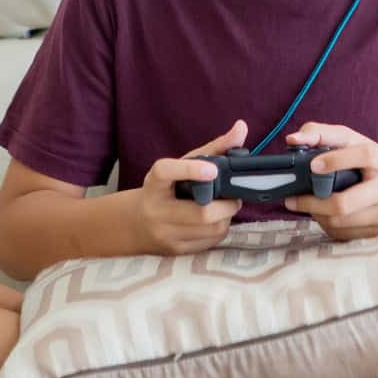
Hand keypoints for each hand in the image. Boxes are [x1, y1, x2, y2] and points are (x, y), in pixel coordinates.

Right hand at [134, 119, 246, 255]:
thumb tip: (242, 127)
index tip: (212, 169)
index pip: (166, 172)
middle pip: (201, 212)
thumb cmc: (166, 189)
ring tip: (224, 207)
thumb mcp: (182, 165)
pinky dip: (219, 229)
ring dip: (226, 217)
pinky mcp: (175, 250)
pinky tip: (214, 221)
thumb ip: (214, 147)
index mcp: (155, 183)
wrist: (136, 224)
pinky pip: (210, 241)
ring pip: (211, 229)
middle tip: (233, 196)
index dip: (191, 170)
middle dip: (227, 204)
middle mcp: (156, 209)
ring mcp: (165, 233)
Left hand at [282, 122, 377, 240]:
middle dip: (312, 202)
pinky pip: (345, 234)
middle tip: (292, 198)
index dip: (336, 160)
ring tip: (305, 205)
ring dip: (316, 215)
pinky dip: (327, 225)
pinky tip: (323, 215)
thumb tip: (293, 139)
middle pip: (344, 203)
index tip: (313, 165)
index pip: (364, 156)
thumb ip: (323, 135)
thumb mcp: (355, 143)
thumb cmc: (374, 164)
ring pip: (340, 222)